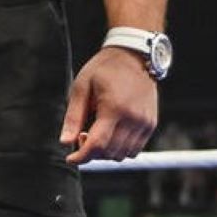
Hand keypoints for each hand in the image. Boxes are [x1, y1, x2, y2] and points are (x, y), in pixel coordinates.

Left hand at [61, 47, 158, 163]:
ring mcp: (146, 123)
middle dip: (92, 153)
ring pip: (124, 154)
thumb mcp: (81, 88)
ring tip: (96, 133)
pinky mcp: (151, 124)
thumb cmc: (103, 70)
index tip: (70, 159)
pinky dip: (121, 148)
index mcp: (114, 108)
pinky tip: (110, 134)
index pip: (98, 144)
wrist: (133, 57)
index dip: (82, 156)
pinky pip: (136, 149)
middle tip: (81, 136)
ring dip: (107, 152)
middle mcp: (134, 119)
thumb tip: (65, 142)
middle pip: (111, 153)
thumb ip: (73, 117)